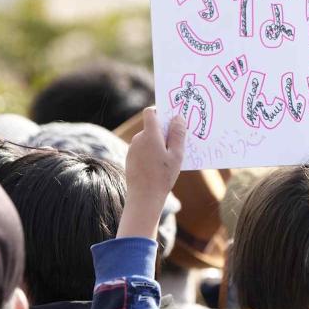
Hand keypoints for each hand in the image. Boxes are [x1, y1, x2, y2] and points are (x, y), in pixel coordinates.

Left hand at [118, 107, 185, 238]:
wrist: (144, 197)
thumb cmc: (162, 176)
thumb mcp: (176, 155)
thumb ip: (178, 134)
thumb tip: (178, 117)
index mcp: (150, 135)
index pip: (150, 112)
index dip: (161, 111)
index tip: (172, 119)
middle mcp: (138, 139)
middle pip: (152, 126)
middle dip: (164, 131)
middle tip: (178, 142)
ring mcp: (132, 149)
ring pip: (148, 139)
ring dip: (158, 143)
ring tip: (170, 158)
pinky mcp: (130, 158)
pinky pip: (143, 149)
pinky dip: (151, 152)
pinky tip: (159, 165)